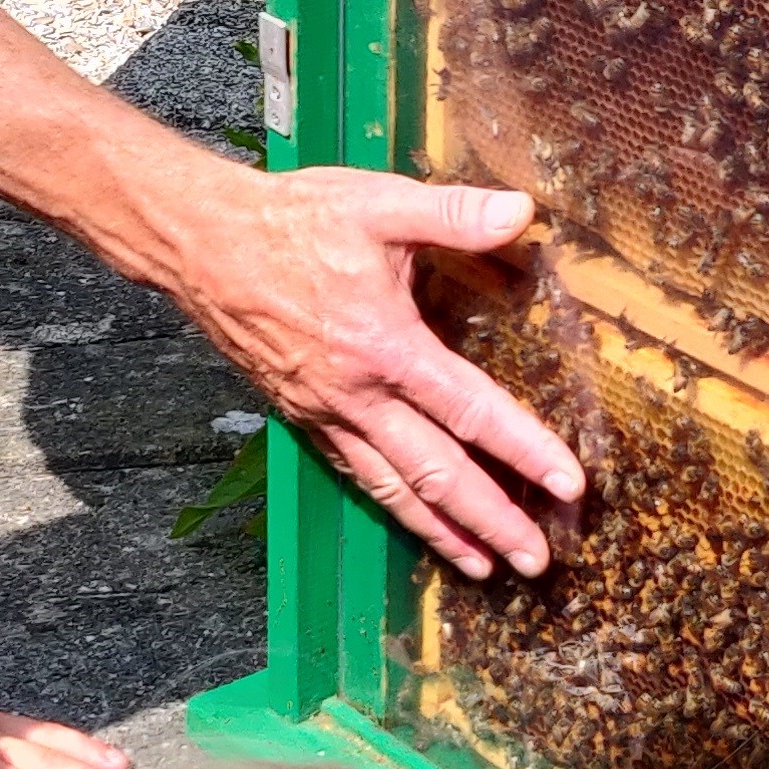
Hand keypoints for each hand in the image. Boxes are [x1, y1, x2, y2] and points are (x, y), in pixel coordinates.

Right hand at [148, 156, 578, 579]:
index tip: (568, 483)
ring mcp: (326, 411)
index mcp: (386, 346)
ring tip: (482, 566)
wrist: (200, 243)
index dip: (524, 448)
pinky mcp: (301, 415)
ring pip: (392, 487)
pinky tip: (413, 517)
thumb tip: (522, 211)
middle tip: (535, 559)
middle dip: (490, 520)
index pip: (471, 409)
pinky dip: (390, 502)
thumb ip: (453, 213)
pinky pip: (354, 471)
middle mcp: (358, 394)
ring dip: (441, 531)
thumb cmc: (290, 220)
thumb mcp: (377, 203)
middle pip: (436, 473)